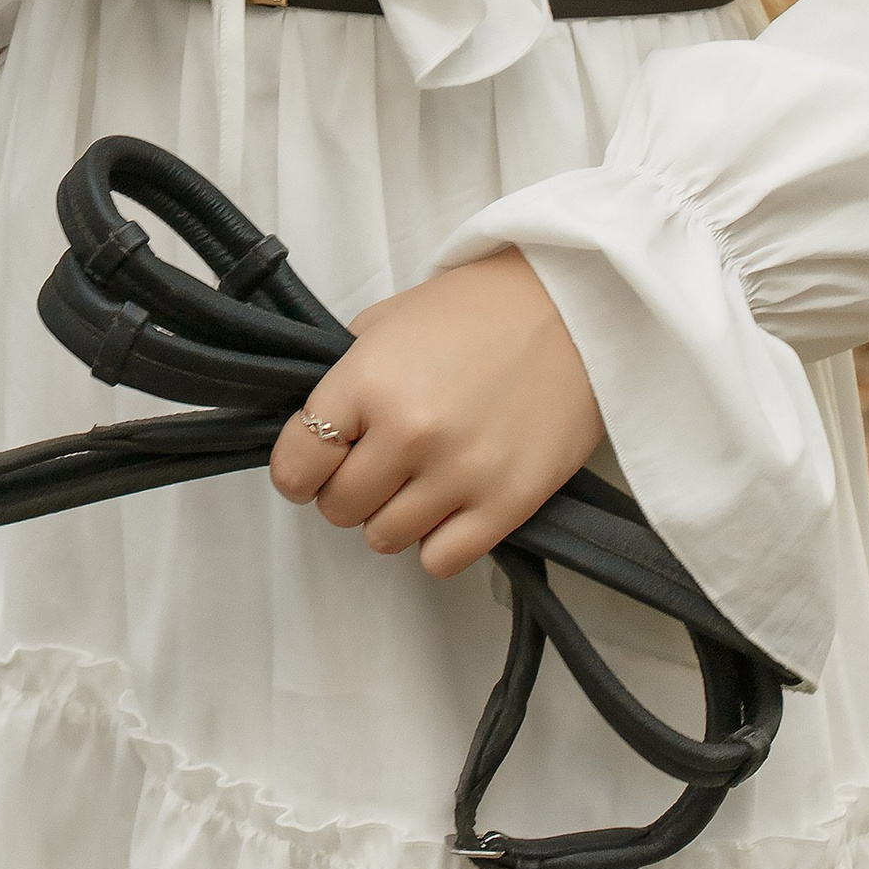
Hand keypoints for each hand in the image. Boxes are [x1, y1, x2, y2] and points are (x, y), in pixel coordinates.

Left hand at [266, 247, 598, 579]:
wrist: (570, 309)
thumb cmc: (476, 309)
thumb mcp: (388, 321)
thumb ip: (347, 375)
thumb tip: (318, 424)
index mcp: (369, 381)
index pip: (298, 462)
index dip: (297, 472)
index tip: (310, 471)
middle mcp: (409, 433)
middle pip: (339, 507)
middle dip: (345, 491)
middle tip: (371, 468)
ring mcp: (460, 473)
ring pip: (384, 538)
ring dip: (390, 516)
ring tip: (414, 483)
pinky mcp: (508, 504)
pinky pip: (441, 560)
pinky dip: (435, 542)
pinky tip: (447, 507)